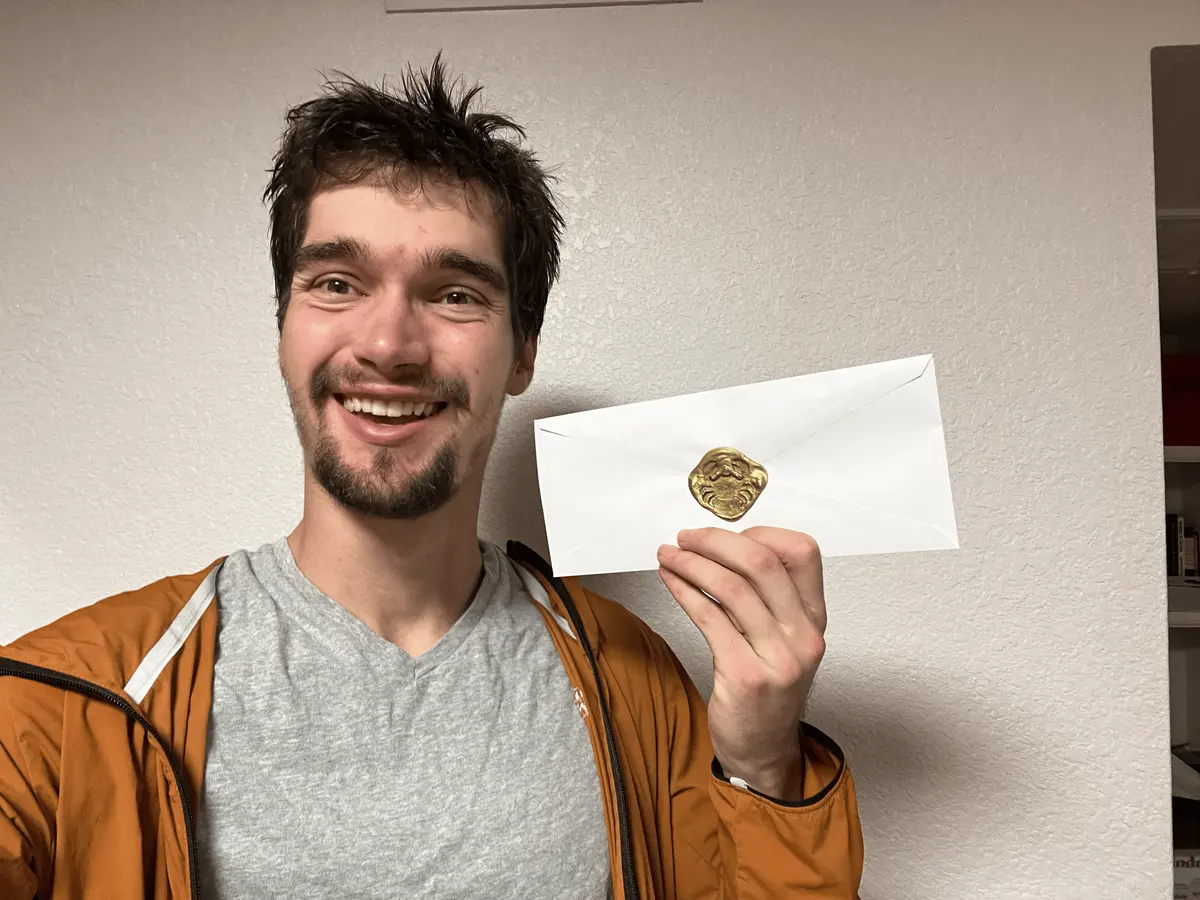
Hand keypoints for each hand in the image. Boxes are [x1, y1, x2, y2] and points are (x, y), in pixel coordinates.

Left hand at [657, 526, 826, 800]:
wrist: (763, 750)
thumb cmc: (768, 690)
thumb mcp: (784, 640)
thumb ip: (768, 598)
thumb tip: (724, 548)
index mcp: (815, 618)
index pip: (802, 552)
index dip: (760, 533)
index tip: (728, 533)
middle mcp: (804, 635)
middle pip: (762, 562)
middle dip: (716, 541)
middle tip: (687, 537)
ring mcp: (778, 658)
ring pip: (732, 586)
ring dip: (692, 563)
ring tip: (669, 555)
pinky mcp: (746, 676)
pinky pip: (709, 617)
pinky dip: (684, 591)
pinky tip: (671, 581)